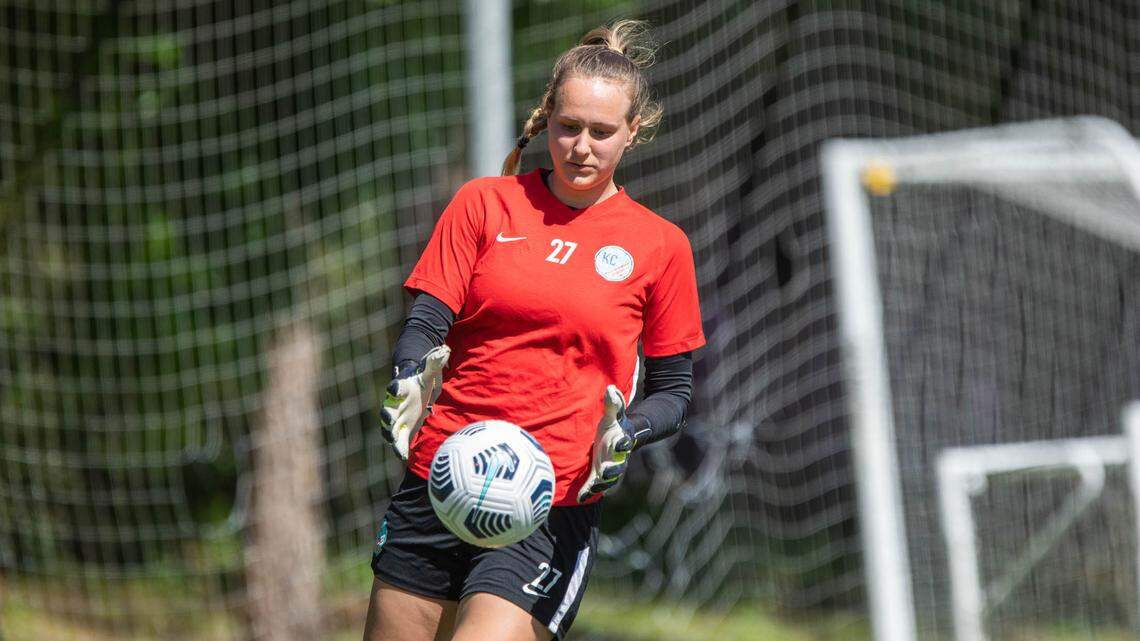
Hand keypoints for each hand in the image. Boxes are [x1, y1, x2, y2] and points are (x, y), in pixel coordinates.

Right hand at [379, 345, 450, 459]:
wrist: (414, 391)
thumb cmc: (420, 381)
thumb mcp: (428, 372)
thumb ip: (435, 363)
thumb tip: (446, 349)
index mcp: (401, 388)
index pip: (396, 387)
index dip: (394, 389)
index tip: (394, 390)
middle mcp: (395, 403)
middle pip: (387, 410)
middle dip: (387, 416)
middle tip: (390, 421)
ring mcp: (396, 417)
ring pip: (388, 427)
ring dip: (389, 434)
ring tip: (392, 441)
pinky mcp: (401, 429)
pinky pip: (398, 440)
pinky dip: (399, 448)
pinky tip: (403, 457)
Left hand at [578, 385, 634, 501]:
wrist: (620, 440)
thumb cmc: (615, 427)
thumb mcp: (614, 415)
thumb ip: (614, 404)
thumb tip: (611, 388)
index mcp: (621, 442)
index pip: (624, 444)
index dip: (622, 444)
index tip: (617, 444)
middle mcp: (618, 459)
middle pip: (618, 467)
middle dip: (612, 470)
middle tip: (605, 471)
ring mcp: (609, 469)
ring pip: (608, 480)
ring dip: (600, 485)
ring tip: (592, 489)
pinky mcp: (599, 475)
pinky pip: (594, 485)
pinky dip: (588, 492)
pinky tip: (579, 498)